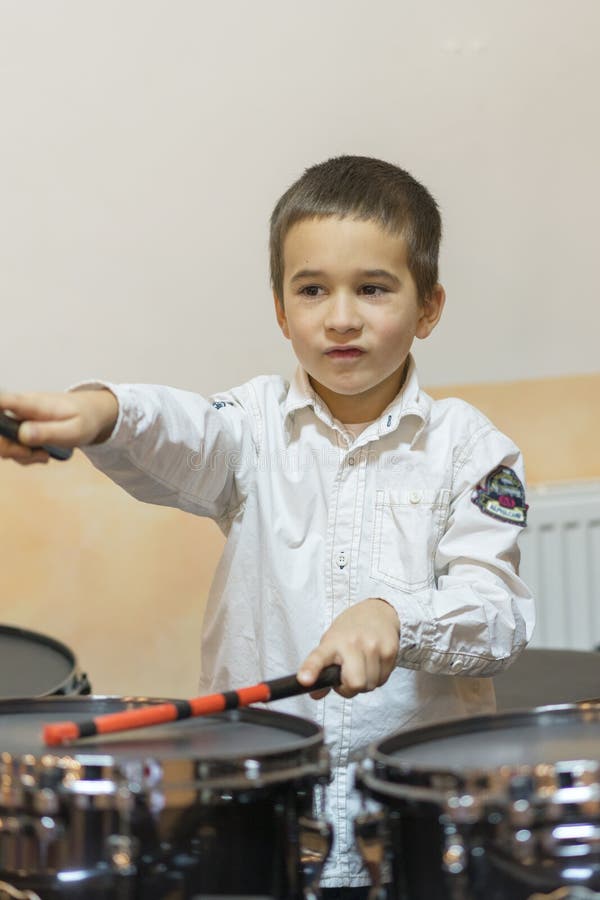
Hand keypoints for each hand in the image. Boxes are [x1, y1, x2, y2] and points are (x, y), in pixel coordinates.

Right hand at [0, 389, 118, 464]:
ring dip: (20, 455)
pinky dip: (26, 456)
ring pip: (4, 441)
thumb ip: (49, 432)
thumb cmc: (84, 419)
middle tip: (29, 454)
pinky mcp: (22, 430)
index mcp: (31, 403)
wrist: (92, 415)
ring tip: (44, 455)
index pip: (3, 400)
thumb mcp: (73, 430)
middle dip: (7, 449)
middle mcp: (19, 409)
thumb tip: (23, 434)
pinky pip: (14, 447)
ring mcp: (19, 420)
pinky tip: (43, 454)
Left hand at [298, 597, 399, 698]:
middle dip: (350, 687)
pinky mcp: (390, 650)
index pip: (319, 658)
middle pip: (354, 684)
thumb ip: (321, 669)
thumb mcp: (330, 644)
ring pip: (370, 685)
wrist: (377, 611)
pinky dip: (377, 677)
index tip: (304, 680)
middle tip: (348, 675)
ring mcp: (373, 646)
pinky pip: (383, 680)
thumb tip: (315, 694)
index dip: (311, 670)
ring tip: (362, 665)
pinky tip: (374, 662)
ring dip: (366, 682)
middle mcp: (353, 643)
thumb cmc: (349, 631)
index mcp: (332, 642)